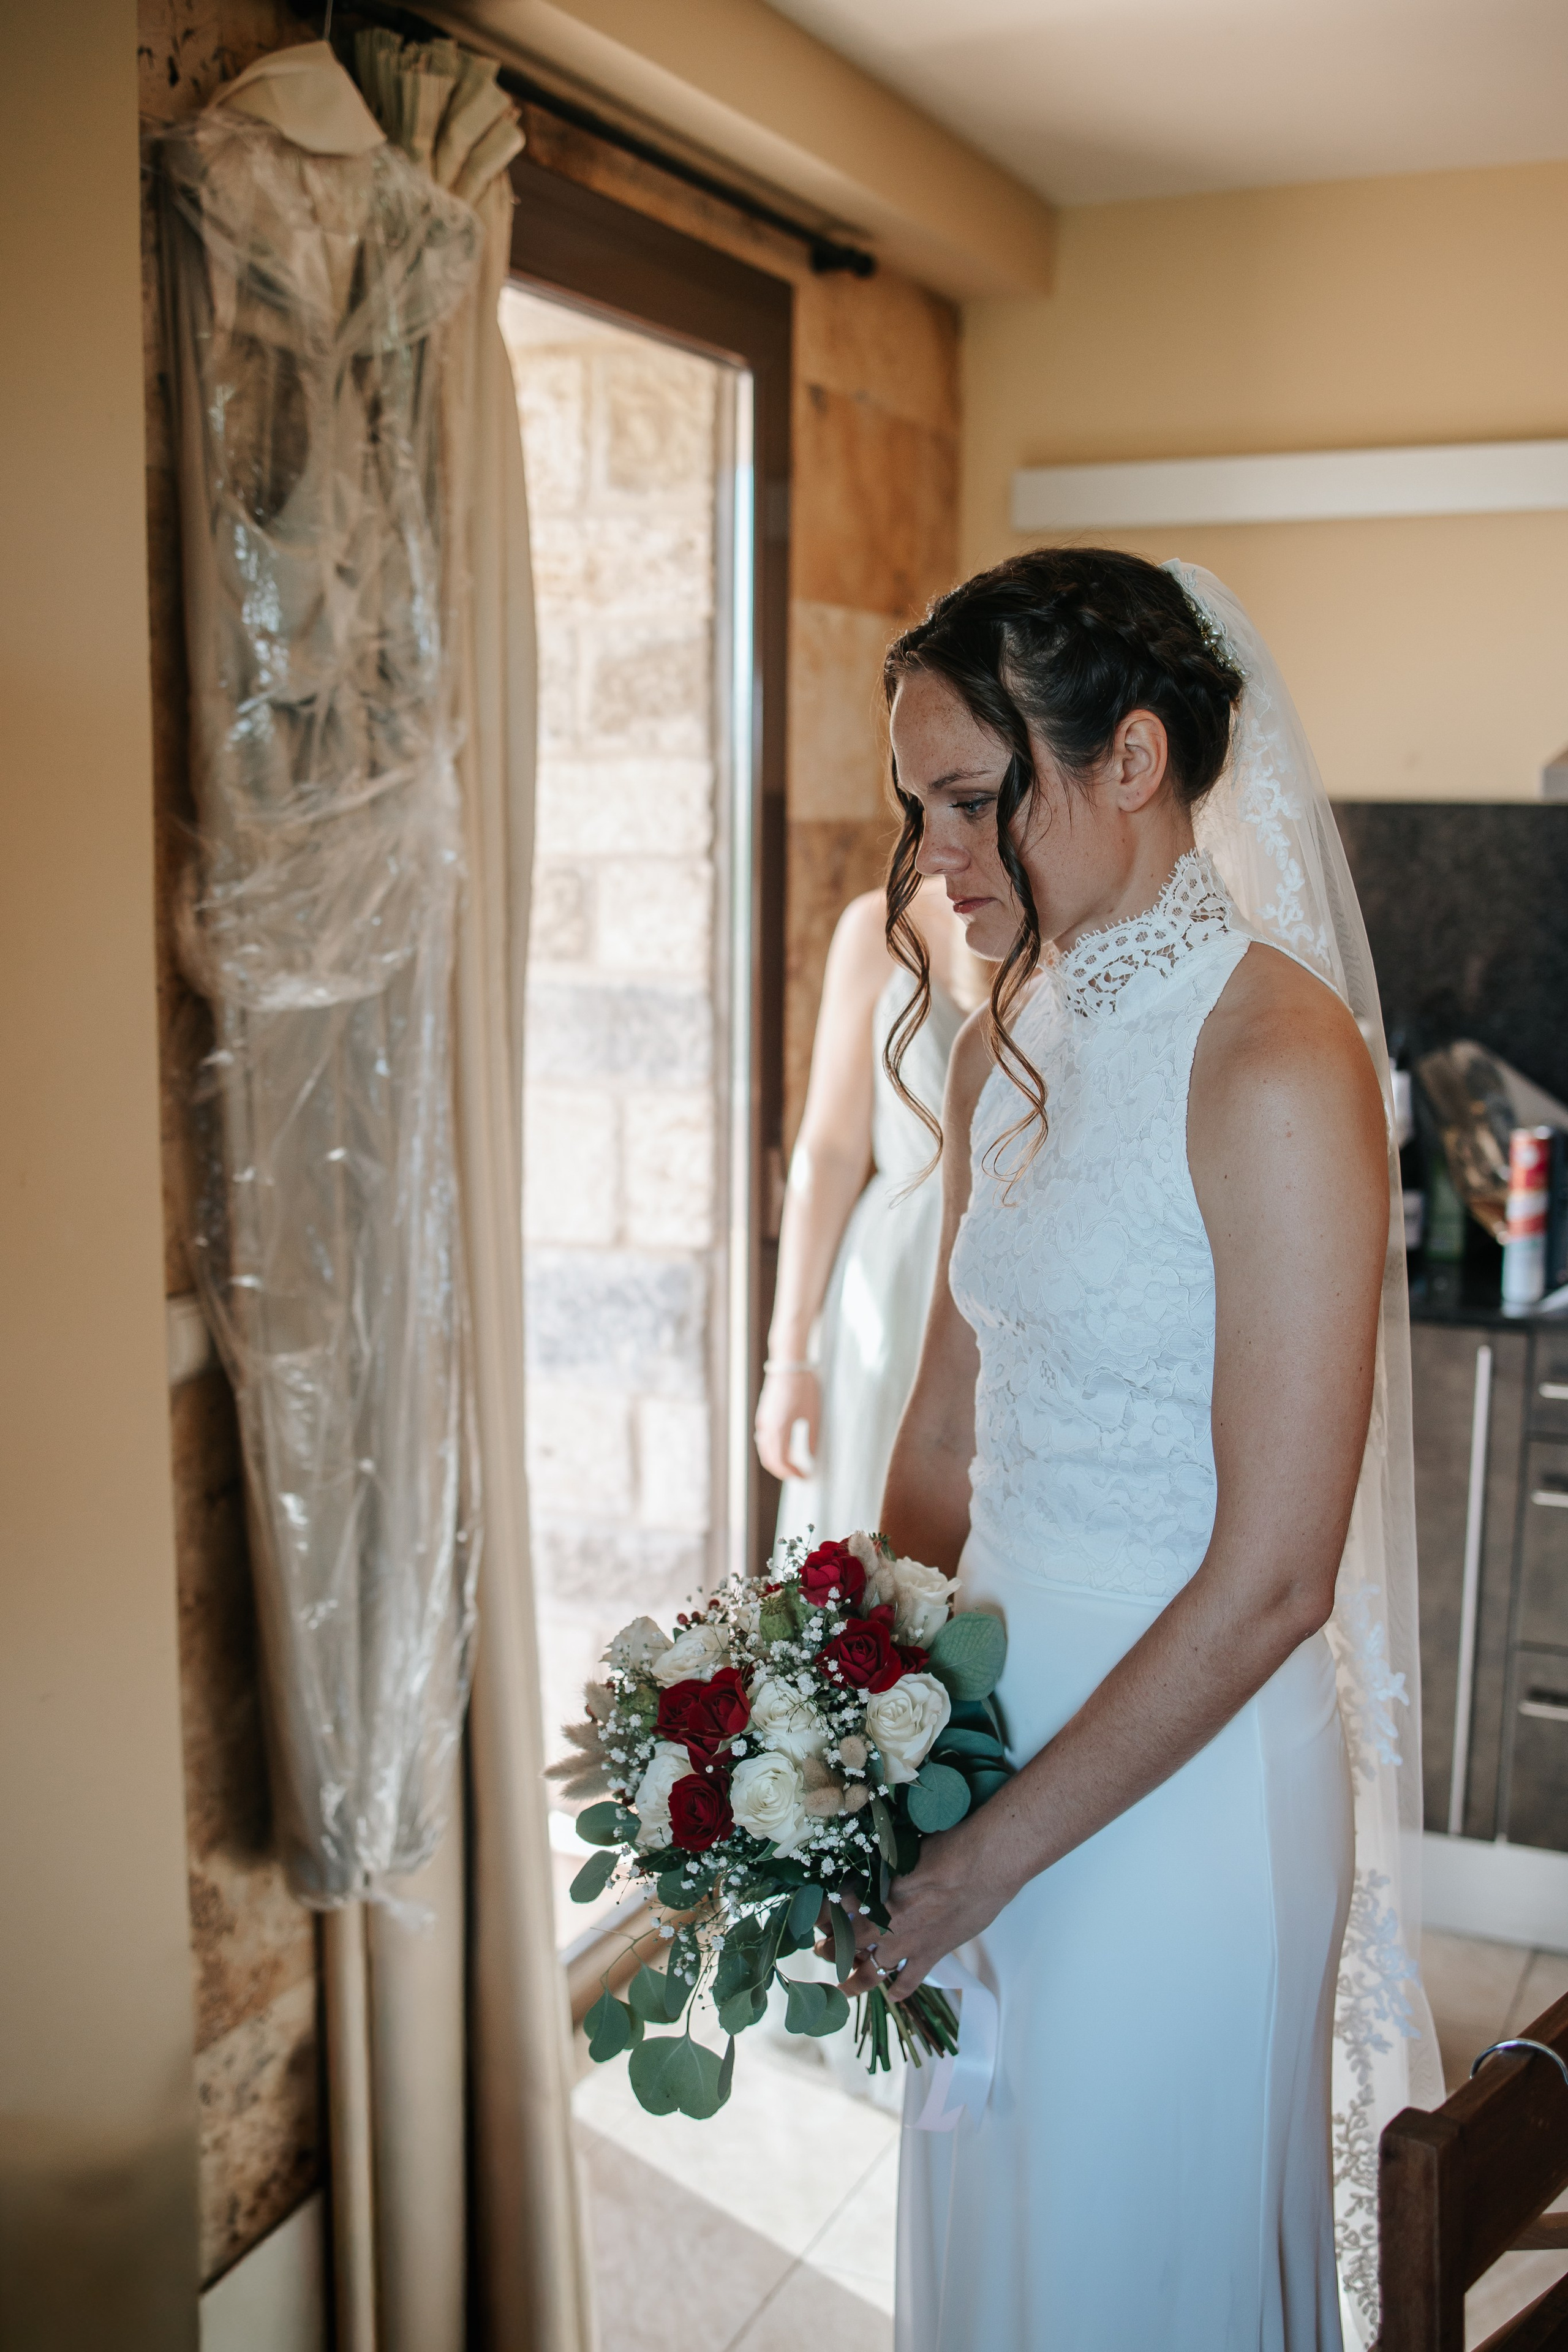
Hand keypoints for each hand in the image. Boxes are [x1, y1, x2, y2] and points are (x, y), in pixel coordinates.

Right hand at [754, 1366, 819, 1481]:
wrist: (790, 1363)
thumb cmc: (805, 1387)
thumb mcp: (813, 1414)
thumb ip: (811, 1438)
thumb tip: (811, 1458)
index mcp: (780, 1428)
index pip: (783, 1461)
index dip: (793, 1473)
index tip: (805, 1478)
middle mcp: (767, 1427)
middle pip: (770, 1459)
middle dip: (784, 1471)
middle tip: (799, 1477)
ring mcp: (763, 1421)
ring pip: (765, 1450)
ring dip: (777, 1462)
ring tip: (793, 1467)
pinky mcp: (764, 1415)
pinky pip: (764, 1440)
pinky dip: (772, 1450)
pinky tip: (785, 1450)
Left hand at [823, 1822, 1017, 2000]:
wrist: (985, 1865)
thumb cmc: (948, 1847)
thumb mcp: (906, 1850)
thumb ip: (887, 1865)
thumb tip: (875, 1864)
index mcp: (876, 1891)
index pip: (838, 1906)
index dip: (822, 1913)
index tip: (814, 1917)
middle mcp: (886, 1921)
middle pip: (848, 1941)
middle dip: (831, 1948)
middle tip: (821, 1950)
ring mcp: (909, 1942)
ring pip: (872, 1970)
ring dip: (854, 1980)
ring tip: (841, 1987)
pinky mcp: (932, 1954)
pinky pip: (910, 1980)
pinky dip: (900, 1991)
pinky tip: (892, 1996)